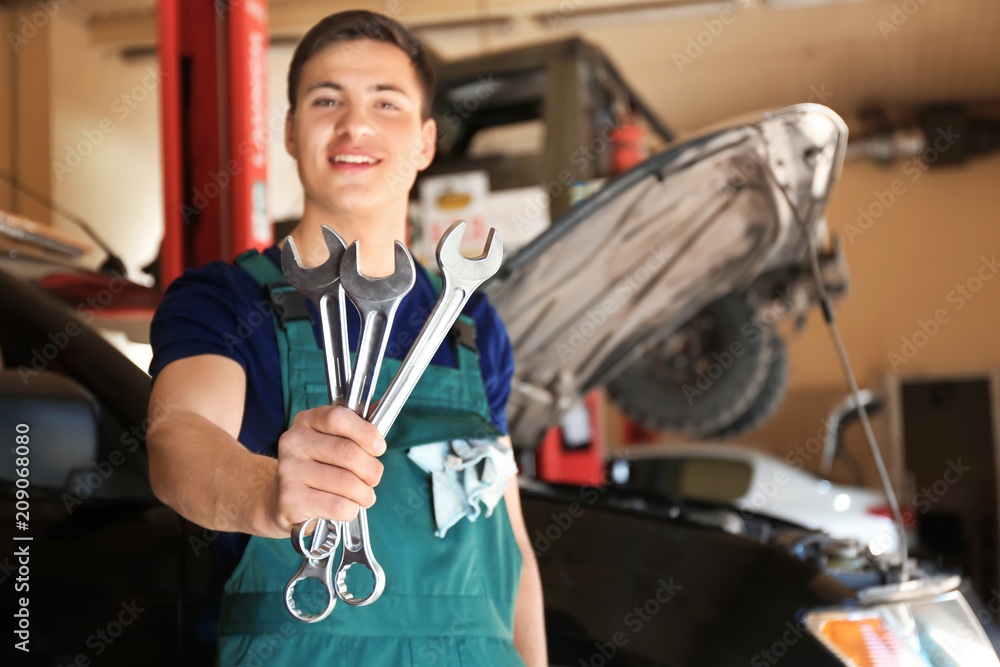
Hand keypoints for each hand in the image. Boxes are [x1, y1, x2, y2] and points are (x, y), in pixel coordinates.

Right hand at [266, 405, 385, 535]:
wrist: (283, 502)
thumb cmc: (318, 467)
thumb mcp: (333, 441)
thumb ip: (357, 427)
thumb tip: (381, 409)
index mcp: (306, 421)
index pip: (338, 418)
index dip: (366, 433)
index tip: (379, 447)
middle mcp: (293, 442)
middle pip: (347, 453)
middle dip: (372, 470)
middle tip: (374, 478)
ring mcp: (288, 471)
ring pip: (346, 483)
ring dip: (364, 494)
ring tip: (364, 496)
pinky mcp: (290, 499)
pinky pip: (337, 505)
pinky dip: (351, 509)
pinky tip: (347, 507)